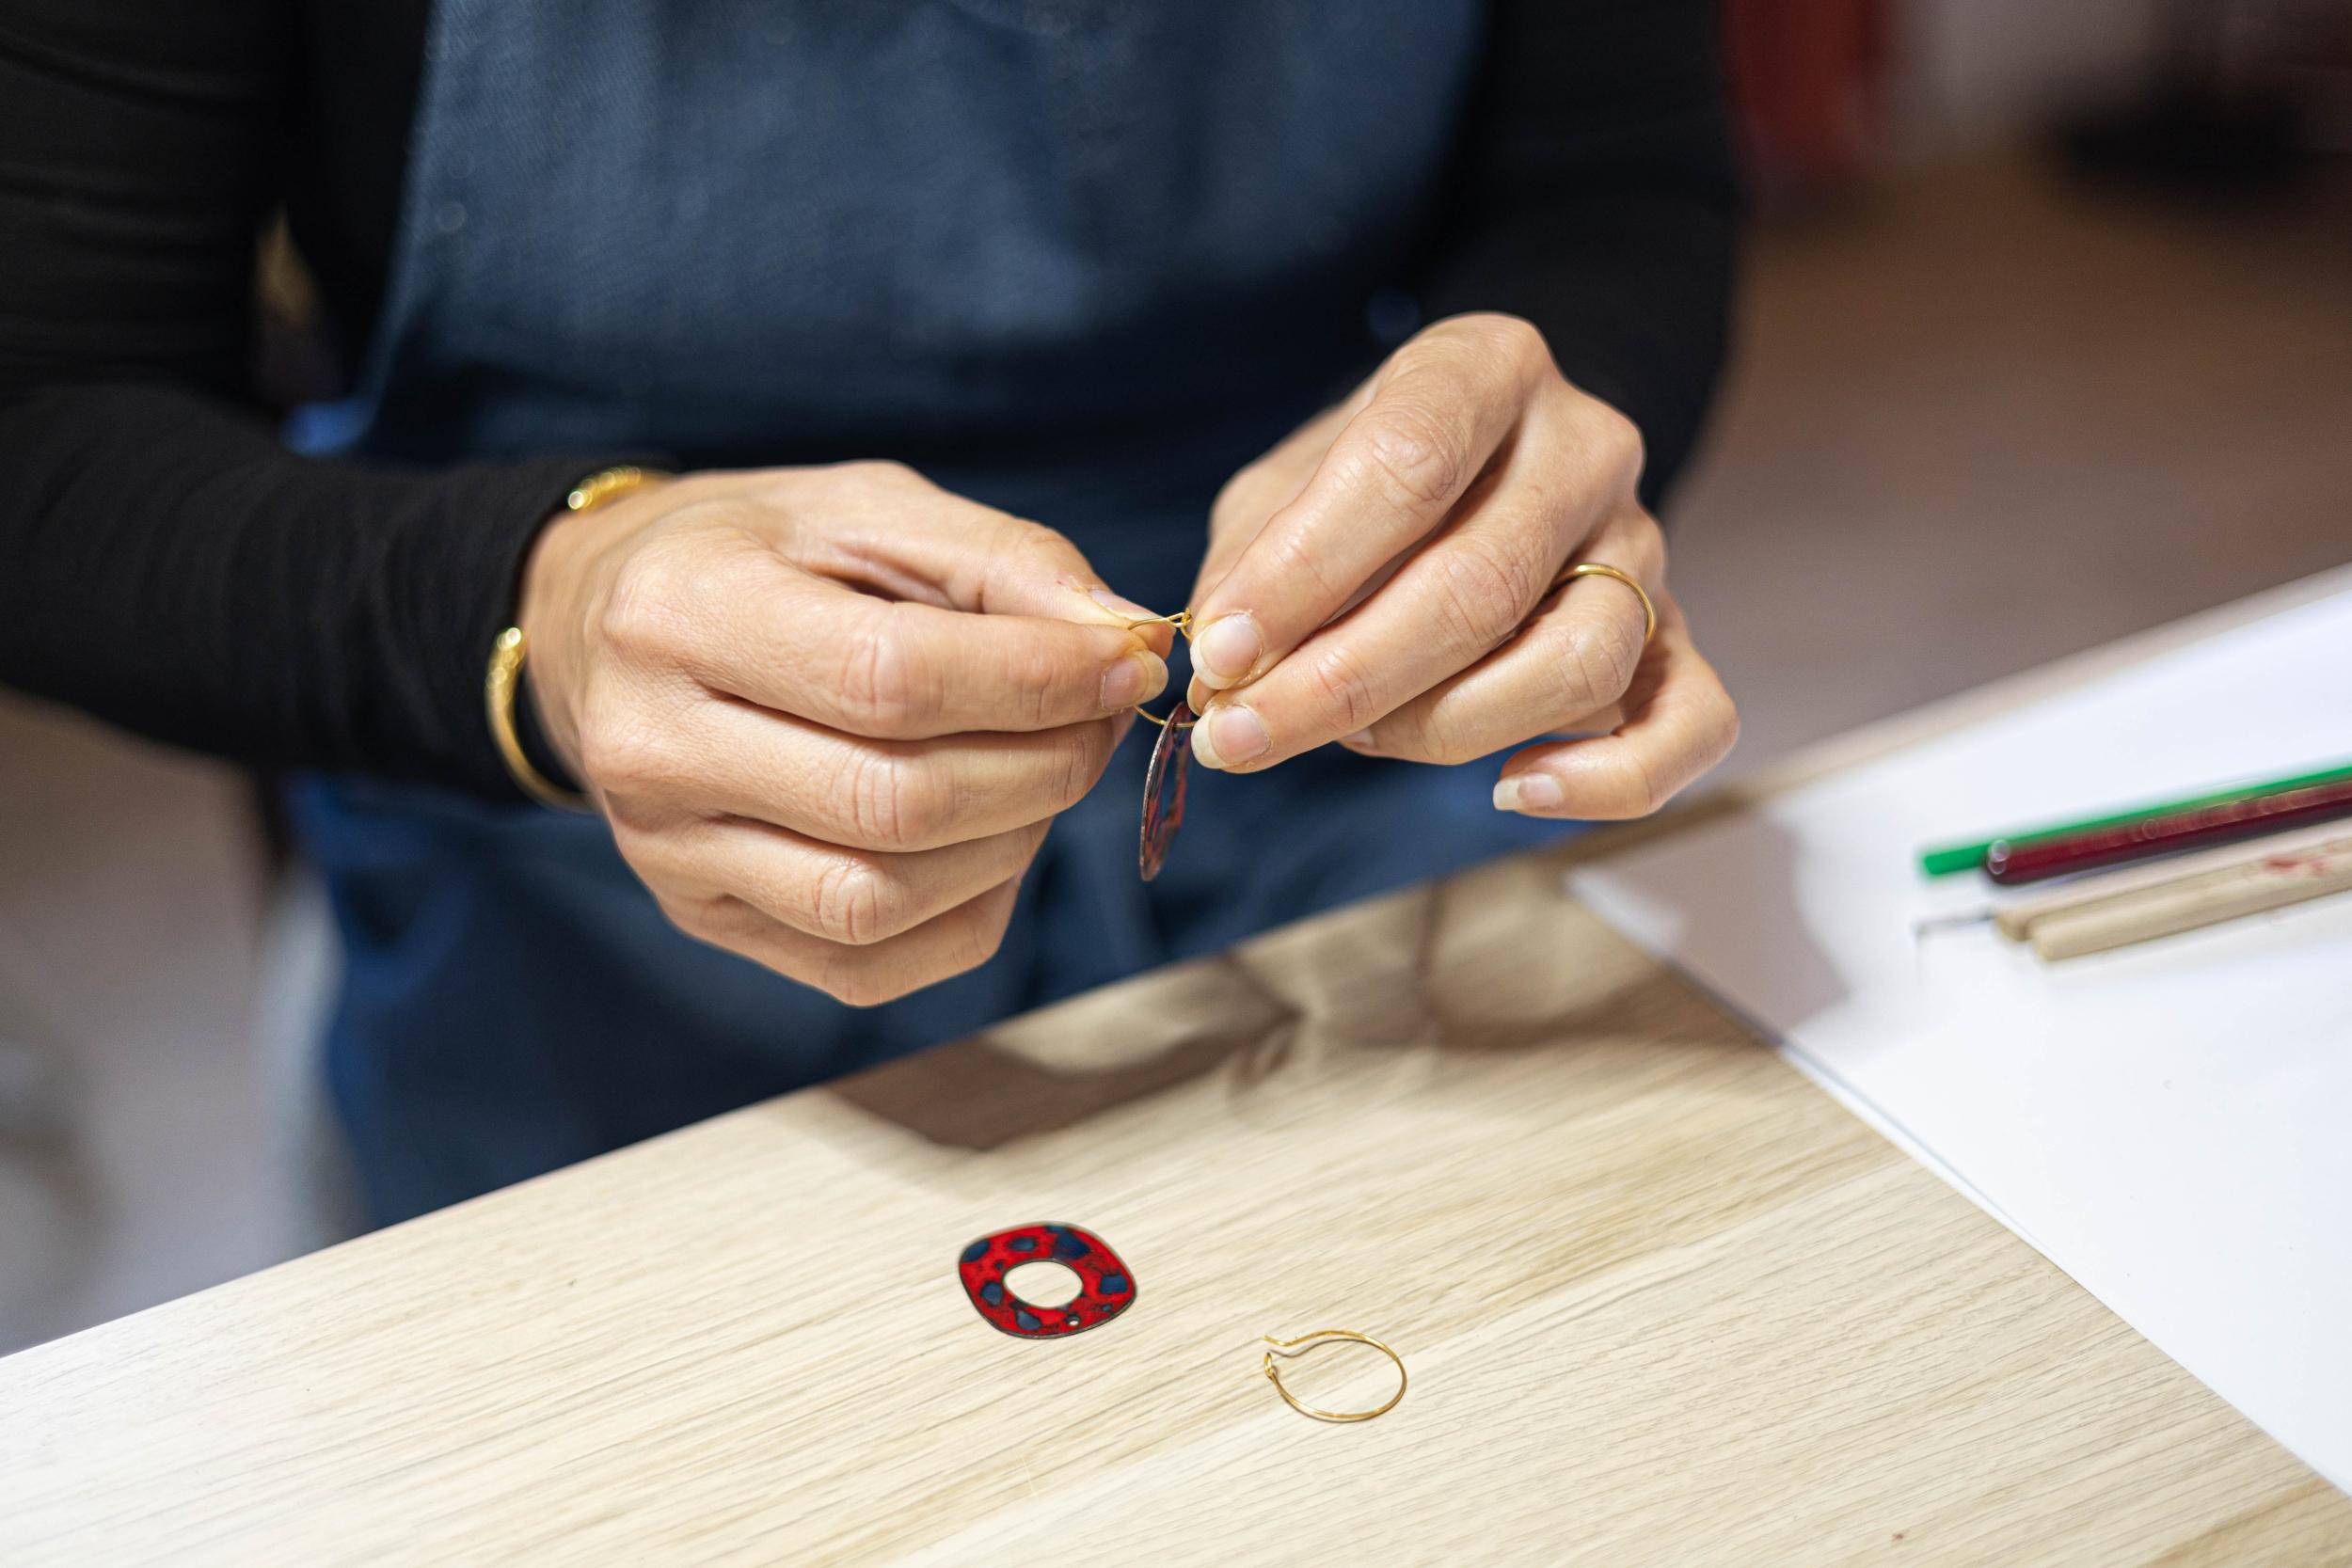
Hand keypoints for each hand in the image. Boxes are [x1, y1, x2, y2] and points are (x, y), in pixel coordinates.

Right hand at [518, 461, 1172, 1004]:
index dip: (1035, 682)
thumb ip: (1003, 561)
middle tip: (1102, 719)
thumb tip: (1125, 640)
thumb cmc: (755, 555)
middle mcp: (653, 746)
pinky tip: (991, 841)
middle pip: (895, 802)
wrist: (599, 625)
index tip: (1125, 663)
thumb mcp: (868, 507)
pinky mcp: (704, 919)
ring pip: (881, 900)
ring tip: (1046, 771)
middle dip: (1044, 766)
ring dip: (1013, 843)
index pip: (889, 679)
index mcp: (684, 611)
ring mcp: (668, 854)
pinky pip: (866, 963)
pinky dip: (967, 914)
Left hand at [1181, 314, 1736, 817]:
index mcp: (1486, 367)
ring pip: (1577, 660)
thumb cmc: (1367, 484)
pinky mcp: (1676, 636)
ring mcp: (1644, 544)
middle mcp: (1585, 446)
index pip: (1405, 463)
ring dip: (1442, 728)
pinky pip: (1690, 724)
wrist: (1487, 465)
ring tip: (1354, 736)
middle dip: (1341, 680)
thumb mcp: (1286, 484)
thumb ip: (1252, 563)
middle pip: (1480, 582)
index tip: (1221, 654)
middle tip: (1242, 737)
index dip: (1304, 571)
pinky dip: (1608, 782)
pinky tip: (1514, 793)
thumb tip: (1227, 673)